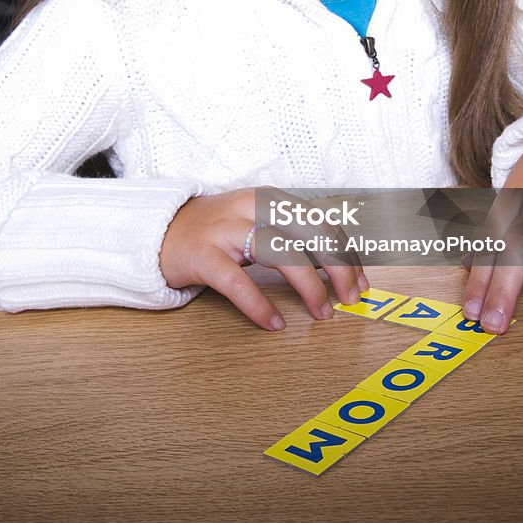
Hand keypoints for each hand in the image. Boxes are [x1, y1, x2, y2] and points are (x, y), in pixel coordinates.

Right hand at [159, 188, 367, 330]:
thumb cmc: (218, 231)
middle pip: (311, 234)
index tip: (361, 281)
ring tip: (322, 312)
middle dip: (339, 268)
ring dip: (310, 287)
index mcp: (272, 199)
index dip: (347, 253)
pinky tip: (274, 323)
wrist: (161, 231)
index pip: (323, 222)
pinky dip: (260, 305)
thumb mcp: (259, 222)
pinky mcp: (204, 255)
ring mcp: (227, 229)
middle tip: (351, 298)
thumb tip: (338, 265)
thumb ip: (294, 237)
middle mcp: (253, 207)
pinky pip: (238, 282)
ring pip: (282, 254)